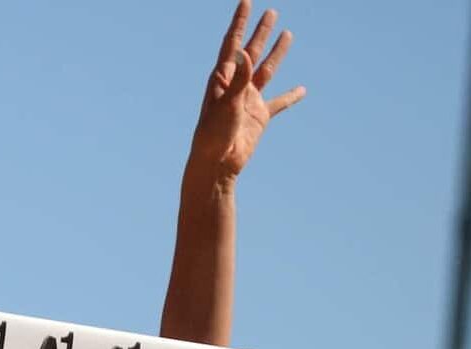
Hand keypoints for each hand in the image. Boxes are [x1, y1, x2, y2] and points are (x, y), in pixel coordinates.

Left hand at [189, 3, 305, 182]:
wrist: (216, 164)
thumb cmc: (214, 134)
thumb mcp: (226, 103)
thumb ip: (239, 78)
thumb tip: (246, 53)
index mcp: (222, 79)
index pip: (232, 44)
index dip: (239, 22)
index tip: (246, 1)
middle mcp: (235, 86)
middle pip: (251, 52)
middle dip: (260, 32)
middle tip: (271, 12)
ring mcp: (248, 101)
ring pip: (266, 71)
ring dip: (277, 53)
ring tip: (287, 34)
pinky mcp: (258, 117)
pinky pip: (278, 103)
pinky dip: (291, 97)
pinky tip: (302, 90)